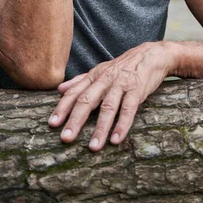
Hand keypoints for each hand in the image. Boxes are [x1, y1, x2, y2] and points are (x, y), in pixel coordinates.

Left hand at [48, 42, 172, 150]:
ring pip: (108, 107)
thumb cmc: (123, 67)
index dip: (63, 107)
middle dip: (76, 120)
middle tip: (66, 138)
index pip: (75, 92)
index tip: (52, 124)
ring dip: (100, 128)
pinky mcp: (137, 90)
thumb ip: (80, 81)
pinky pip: (128, 109)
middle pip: (87, 100)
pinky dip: (122, 124)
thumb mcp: (100, 70)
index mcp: (94, 77)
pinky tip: (116, 140)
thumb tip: (59, 89)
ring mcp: (121, 85)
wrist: (150, 55)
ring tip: (93, 147)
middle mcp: (105, 80)